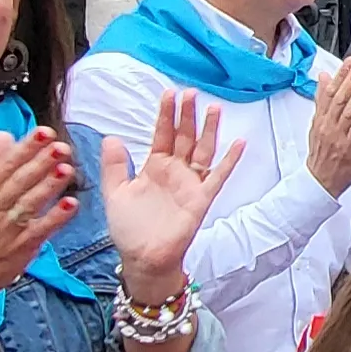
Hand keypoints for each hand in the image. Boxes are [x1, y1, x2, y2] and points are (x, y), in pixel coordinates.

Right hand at [0, 127, 76, 300]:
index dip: (26, 148)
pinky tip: (71, 204)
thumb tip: (4, 136)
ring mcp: (7, 229)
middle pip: (19, 181)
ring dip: (50, 185)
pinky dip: (56, 217)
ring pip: (30, 203)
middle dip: (41, 162)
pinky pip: (40, 230)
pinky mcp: (19, 249)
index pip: (5, 165)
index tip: (44, 132)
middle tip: (61, 145)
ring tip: (67, 168)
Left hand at [103, 91, 246, 302]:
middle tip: (191, 93)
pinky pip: (218, 176)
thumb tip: (111, 138)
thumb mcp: (114, 193)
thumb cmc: (129, 229)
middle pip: (184, 136)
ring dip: (209, 130)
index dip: (166, 115)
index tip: (169, 93)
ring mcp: (190, 183)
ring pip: (203, 150)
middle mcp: (174, 171)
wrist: (142, 258)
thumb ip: (114, 166)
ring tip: (213, 108)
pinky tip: (239, 143)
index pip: (162, 134)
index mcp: (154, 167)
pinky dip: (230, 160)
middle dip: (187, 115)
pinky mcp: (201, 198)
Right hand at [305, 58, 350, 193]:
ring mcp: (338, 136)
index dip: (341, 75)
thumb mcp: (318, 123)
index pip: (330, 91)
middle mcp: (329, 124)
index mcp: (322, 117)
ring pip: (347, 111)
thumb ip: (322, 99)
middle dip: (350, 79)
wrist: (318, 182)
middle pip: (339, 98)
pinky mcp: (347, 148)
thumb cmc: (322, 154)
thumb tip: (324, 77)